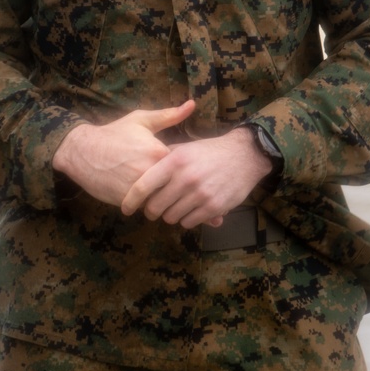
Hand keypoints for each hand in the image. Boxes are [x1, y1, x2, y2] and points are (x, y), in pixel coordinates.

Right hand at [51, 100, 195, 206]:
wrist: (82, 151)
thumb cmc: (113, 133)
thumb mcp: (140, 120)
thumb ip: (169, 115)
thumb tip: (193, 104)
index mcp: (158, 151)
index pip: (182, 166)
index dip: (178, 167)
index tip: (169, 163)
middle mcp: (150, 171)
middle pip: (173, 185)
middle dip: (171, 184)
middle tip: (162, 178)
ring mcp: (138, 188)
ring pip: (160, 198)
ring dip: (159, 195)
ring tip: (152, 186)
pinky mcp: (127, 200)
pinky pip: (145, 206)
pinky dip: (145, 202)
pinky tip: (140, 192)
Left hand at [121, 126, 273, 228]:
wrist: (244, 156)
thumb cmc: (209, 151)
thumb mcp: (184, 148)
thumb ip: (163, 159)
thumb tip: (140, 170)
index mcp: (174, 161)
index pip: (144, 186)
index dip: (131, 200)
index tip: (125, 208)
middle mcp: (185, 178)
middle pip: (155, 206)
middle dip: (151, 211)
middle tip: (153, 209)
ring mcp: (200, 194)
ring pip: (171, 217)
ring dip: (170, 215)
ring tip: (175, 207)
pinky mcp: (214, 207)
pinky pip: (189, 222)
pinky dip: (186, 219)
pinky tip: (189, 210)